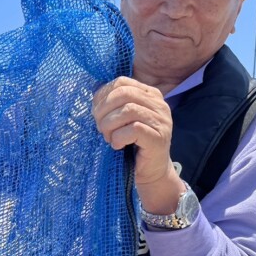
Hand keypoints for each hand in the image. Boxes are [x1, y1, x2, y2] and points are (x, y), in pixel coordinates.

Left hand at [92, 77, 184, 213]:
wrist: (151, 172)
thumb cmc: (133, 145)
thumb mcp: (122, 120)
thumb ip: (113, 105)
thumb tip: (94, 94)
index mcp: (150, 95)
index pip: (122, 82)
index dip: (103, 95)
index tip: (96, 113)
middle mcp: (159, 104)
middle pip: (123, 94)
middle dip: (104, 111)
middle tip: (100, 128)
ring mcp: (161, 121)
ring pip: (128, 110)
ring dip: (109, 125)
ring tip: (108, 137)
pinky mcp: (158, 138)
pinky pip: (133, 129)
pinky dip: (118, 137)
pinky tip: (117, 145)